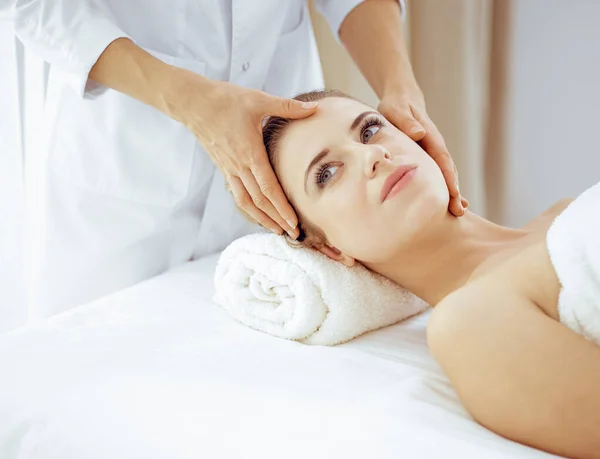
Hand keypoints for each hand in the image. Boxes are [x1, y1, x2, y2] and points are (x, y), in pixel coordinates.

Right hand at [174, 76, 317, 236]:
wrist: (192, 102)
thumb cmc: (225, 99)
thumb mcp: (258, 100)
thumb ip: (287, 107)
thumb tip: (313, 108)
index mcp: (250, 153)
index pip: (269, 188)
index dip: (282, 208)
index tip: (294, 222)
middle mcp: (239, 166)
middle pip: (259, 202)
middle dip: (276, 220)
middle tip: (293, 234)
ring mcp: (229, 169)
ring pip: (246, 202)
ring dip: (262, 219)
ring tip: (276, 231)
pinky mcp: (223, 167)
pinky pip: (237, 193)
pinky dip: (248, 207)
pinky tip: (257, 213)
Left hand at [378, 89, 467, 215]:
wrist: (403, 98)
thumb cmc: (396, 105)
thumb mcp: (397, 110)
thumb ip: (407, 121)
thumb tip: (420, 133)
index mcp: (430, 137)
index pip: (442, 160)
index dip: (448, 177)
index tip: (454, 193)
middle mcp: (436, 146)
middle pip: (448, 171)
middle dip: (454, 191)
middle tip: (459, 211)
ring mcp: (433, 152)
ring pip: (445, 174)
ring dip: (452, 192)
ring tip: (458, 212)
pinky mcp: (427, 157)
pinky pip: (436, 174)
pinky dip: (442, 187)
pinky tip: (446, 203)